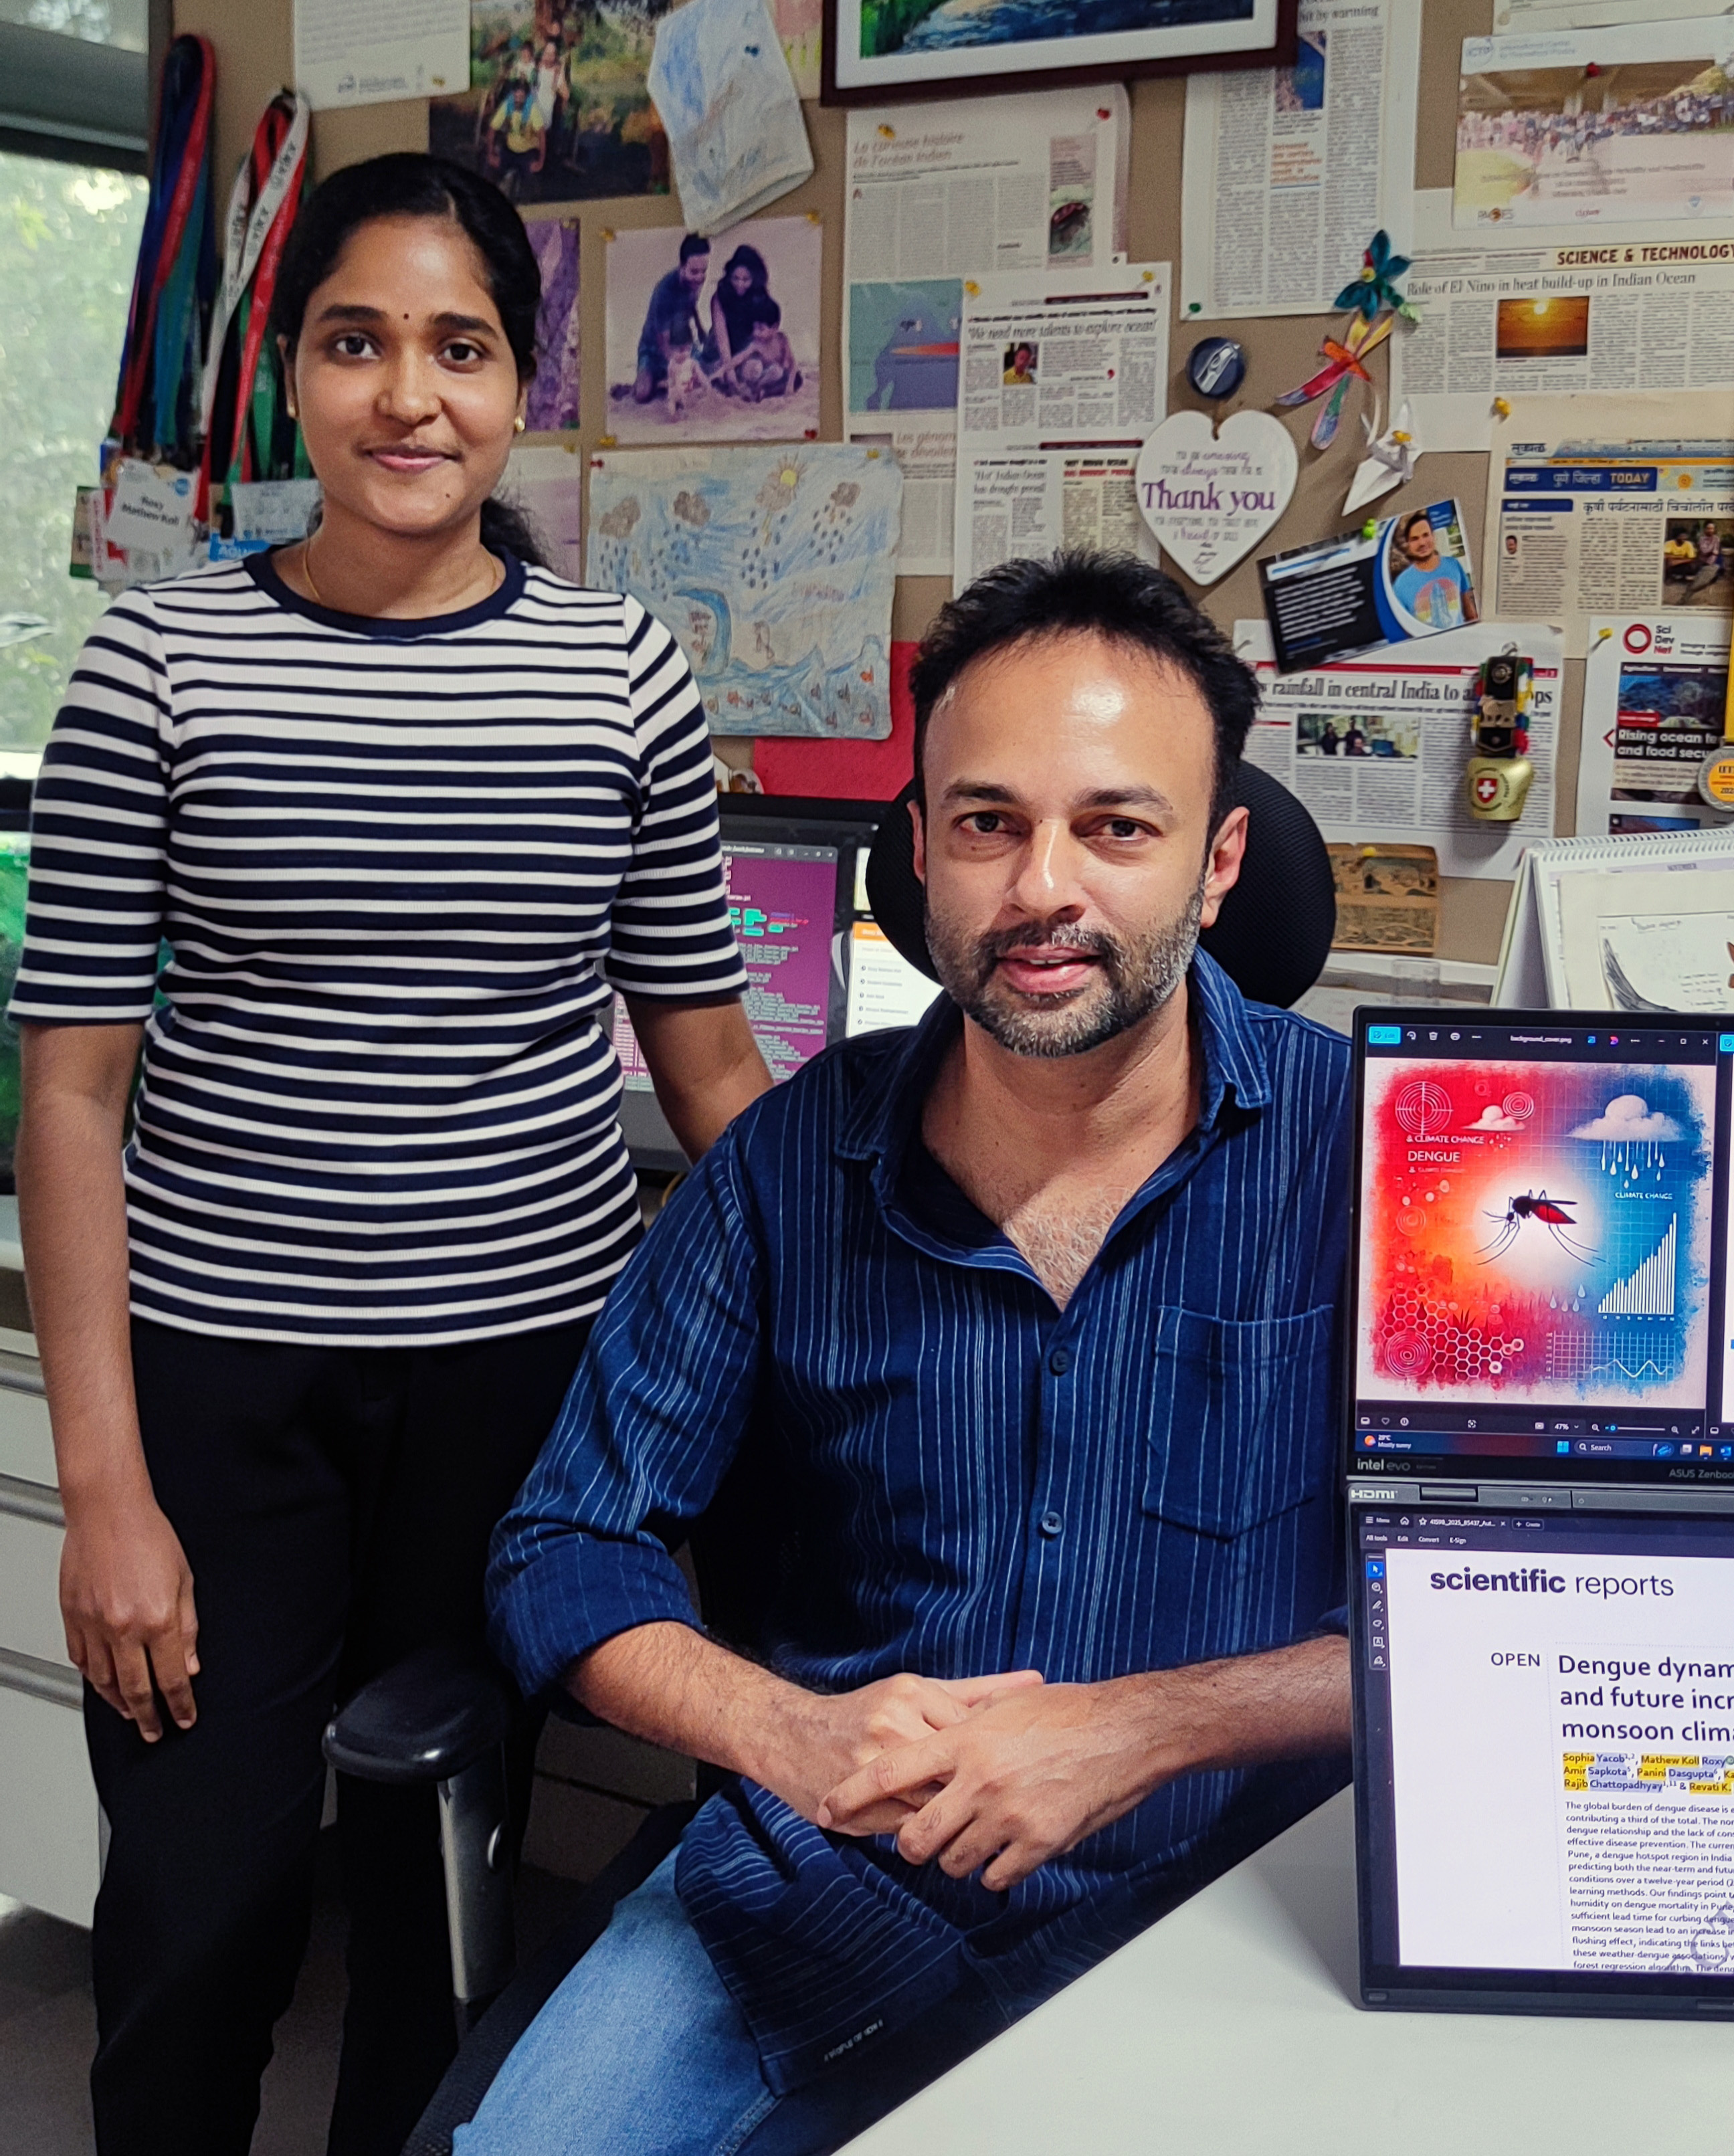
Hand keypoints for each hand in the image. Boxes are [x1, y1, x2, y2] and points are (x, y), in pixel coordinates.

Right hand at [60, 1489, 198, 1739]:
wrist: (108, 1511)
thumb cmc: (149, 1536)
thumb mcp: (185, 1580)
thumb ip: (188, 1627)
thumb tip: (190, 1665)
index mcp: (158, 1619)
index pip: (171, 1679)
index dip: (180, 1705)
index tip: (184, 1719)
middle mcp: (124, 1628)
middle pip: (135, 1690)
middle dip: (147, 1717)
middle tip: (153, 1732)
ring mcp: (94, 1625)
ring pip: (103, 1681)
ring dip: (117, 1703)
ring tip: (130, 1713)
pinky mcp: (73, 1617)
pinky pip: (81, 1660)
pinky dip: (92, 1677)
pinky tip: (102, 1684)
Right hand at [758, 1667, 1043, 1824]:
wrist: (790, 1736)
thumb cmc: (866, 1712)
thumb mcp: (918, 1692)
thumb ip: (979, 1691)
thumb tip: (1037, 1680)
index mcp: (912, 1695)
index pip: (973, 1732)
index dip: (994, 1758)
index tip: (1009, 1770)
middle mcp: (893, 1727)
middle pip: (956, 1772)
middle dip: (978, 1793)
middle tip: (1001, 1801)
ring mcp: (873, 1768)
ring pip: (933, 1806)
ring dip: (954, 1819)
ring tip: (973, 1822)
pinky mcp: (857, 1806)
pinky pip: (906, 1828)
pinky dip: (923, 1831)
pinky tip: (936, 1832)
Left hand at [817, 1679, 1181, 1890]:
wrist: (1126, 1731)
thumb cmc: (1069, 1711)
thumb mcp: (1007, 1705)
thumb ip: (967, 1726)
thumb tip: (940, 1740)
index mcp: (965, 1740)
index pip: (889, 1772)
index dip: (850, 1794)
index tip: (826, 1809)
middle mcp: (979, 1780)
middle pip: (915, 1835)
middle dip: (908, 1845)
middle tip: (915, 1840)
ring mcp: (1009, 1815)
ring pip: (953, 1862)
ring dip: (955, 1858)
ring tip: (970, 1840)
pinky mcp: (1040, 1844)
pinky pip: (996, 1876)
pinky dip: (993, 1870)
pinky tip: (1004, 1852)